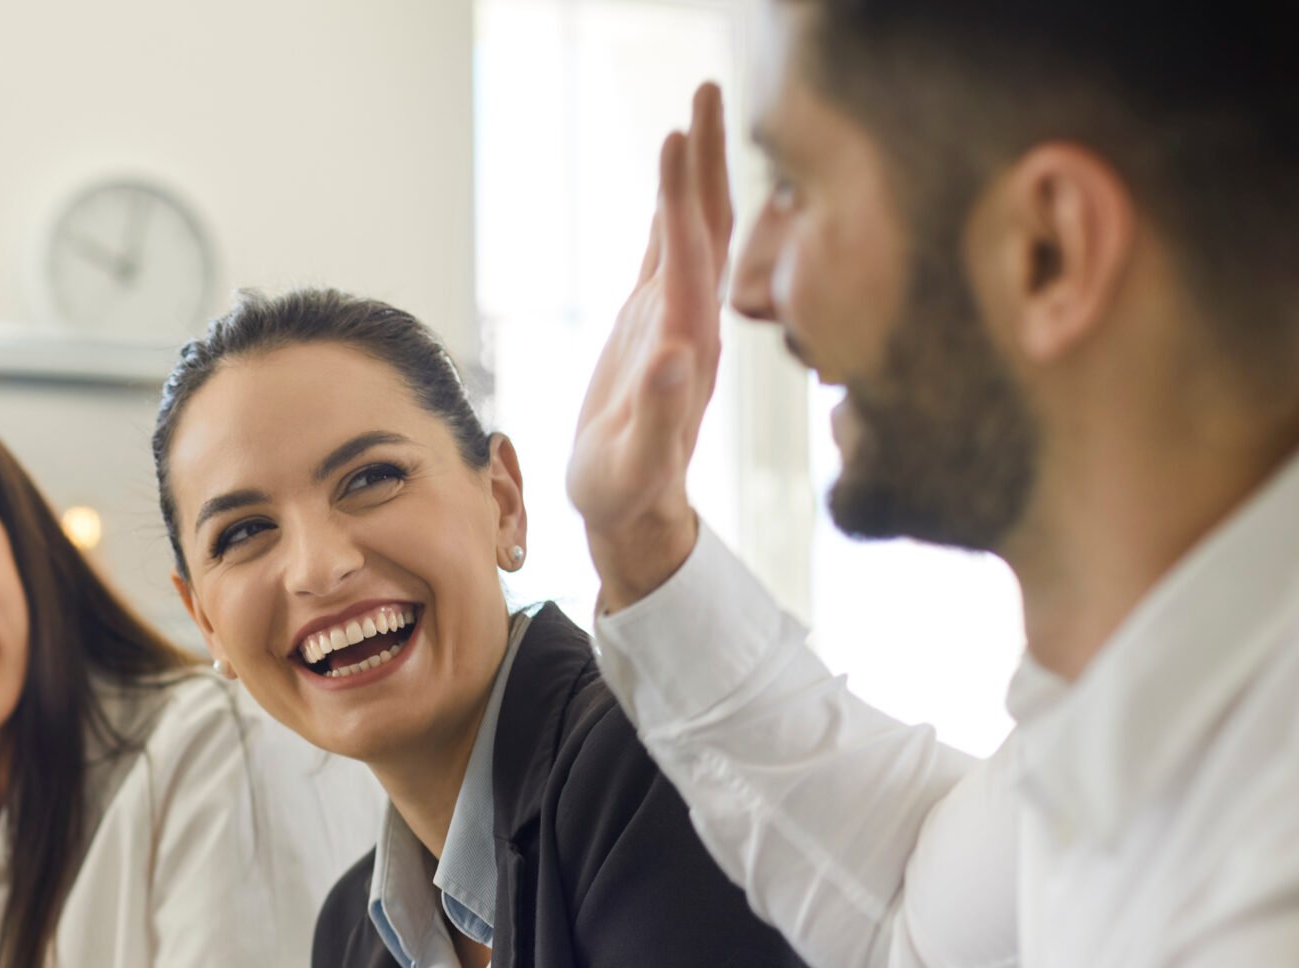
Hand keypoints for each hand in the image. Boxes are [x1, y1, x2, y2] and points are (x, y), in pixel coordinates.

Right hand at [565, 81, 733, 608]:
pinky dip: (671, 207)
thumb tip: (674, 357)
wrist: (636, 510)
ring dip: (695, 170)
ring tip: (695, 110)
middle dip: (706, 157)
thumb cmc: (629, 494)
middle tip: (707, 87)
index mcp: (687, 343)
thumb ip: (660, 415)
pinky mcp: (654, 324)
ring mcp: (675, 318)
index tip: (674, 137)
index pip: (688, 254)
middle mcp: (691, 320)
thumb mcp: (638, 465)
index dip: (679, 196)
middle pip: (704, 222)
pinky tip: (671, 179)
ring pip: (691, 229)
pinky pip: (668, 251)